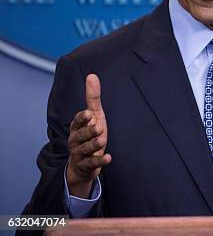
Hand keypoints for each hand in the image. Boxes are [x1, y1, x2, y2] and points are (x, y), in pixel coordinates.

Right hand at [66, 74, 111, 197]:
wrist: (84, 163)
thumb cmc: (90, 134)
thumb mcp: (94, 116)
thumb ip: (93, 98)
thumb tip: (92, 75)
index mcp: (76, 127)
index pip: (76, 121)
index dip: (82, 118)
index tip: (89, 114)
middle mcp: (75, 140)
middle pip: (80, 135)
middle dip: (88, 132)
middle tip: (98, 128)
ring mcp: (79, 153)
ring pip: (85, 149)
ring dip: (94, 145)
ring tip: (102, 141)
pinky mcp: (86, 165)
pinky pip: (92, 163)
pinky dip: (100, 161)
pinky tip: (109, 158)